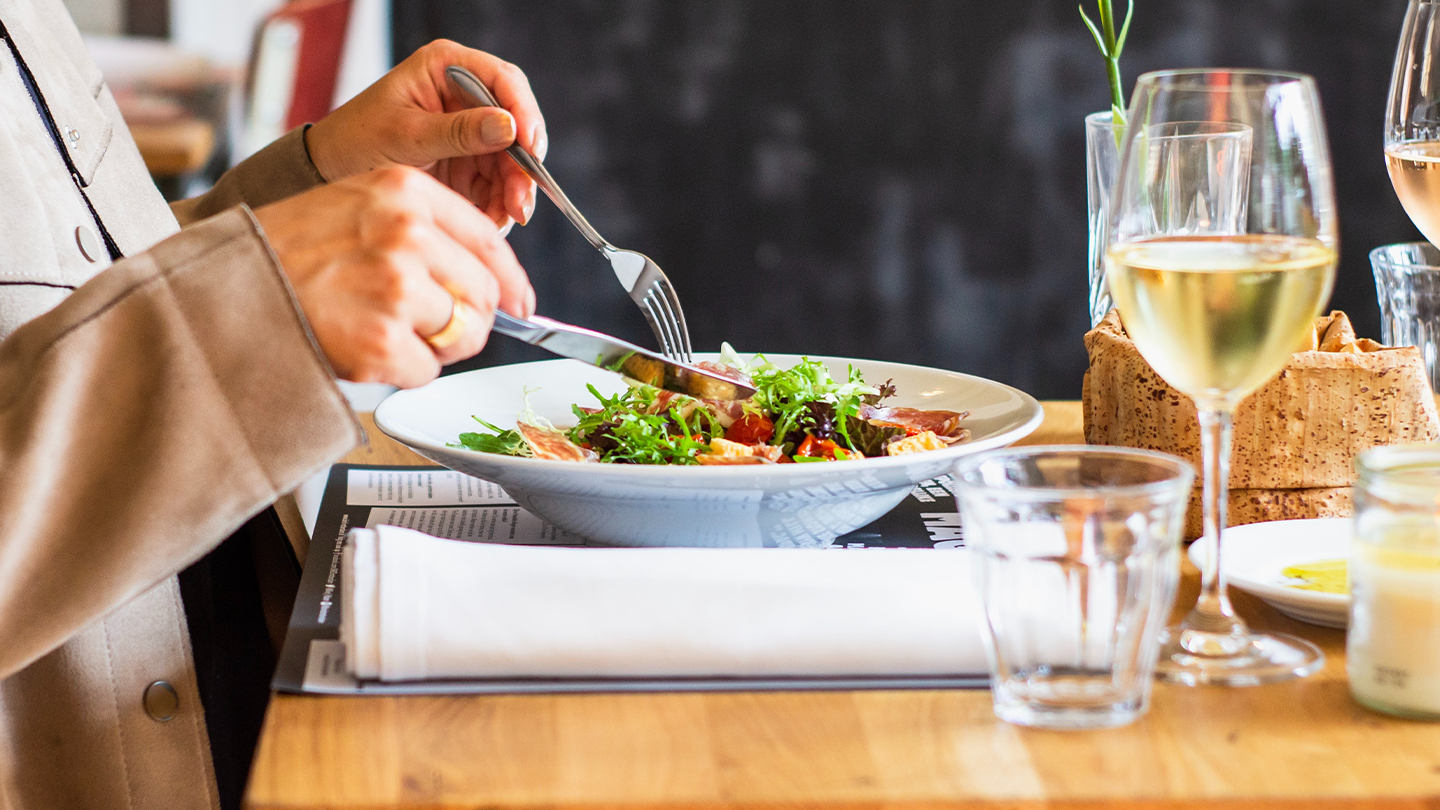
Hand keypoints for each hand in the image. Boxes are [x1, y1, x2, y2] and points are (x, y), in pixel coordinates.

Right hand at [253, 166, 534, 387]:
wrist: (222, 288)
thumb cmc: (285, 250)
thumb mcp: (354, 204)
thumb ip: (420, 227)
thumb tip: (489, 278)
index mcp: (404, 191)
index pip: (489, 241)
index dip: (511, 281)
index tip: (522, 304)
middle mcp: (407, 233)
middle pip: (484, 295)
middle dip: (468, 320)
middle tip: (432, 329)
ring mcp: (396, 288)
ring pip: (461, 335)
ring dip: (432, 346)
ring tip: (381, 331)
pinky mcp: (382, 341)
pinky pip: (427, 371)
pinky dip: (402, 371)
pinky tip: (362, 350)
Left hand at [305, 40, 545, 232]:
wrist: (330, 172)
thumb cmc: (356, 139)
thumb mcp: (406, 134)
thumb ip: (458, 132)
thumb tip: (509, 127)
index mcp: (447, 67)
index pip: (503, 81)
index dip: (524, 112)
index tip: (530, 146)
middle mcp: (465, 95)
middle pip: (515, 125)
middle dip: (521, 166)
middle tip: (520, 201)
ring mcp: (469, 130)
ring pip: (510, 160)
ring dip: (513, 191)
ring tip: (504, 219)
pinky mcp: (468, 161)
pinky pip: (496, 182)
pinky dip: (499, 204)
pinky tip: (492, 220)